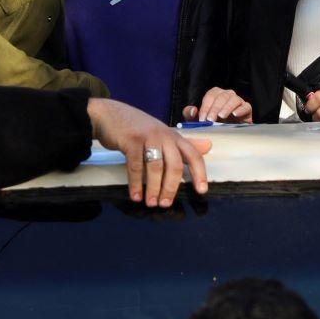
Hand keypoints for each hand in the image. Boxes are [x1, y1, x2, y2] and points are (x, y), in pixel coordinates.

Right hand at [85, 97, 210, 207]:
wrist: (111, 114)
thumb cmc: (139, 128)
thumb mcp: (163, 134)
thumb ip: (183, 144)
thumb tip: (208, 147)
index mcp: (175, 137)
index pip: (193, 155)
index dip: (199, 173)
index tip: (201, 191)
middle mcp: (165, 136)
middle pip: (175, 165)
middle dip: (171, 187)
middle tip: (165, 204)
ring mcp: (148, 137)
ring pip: (156, 167)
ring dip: (153, 188)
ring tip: (151, 203)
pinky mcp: (131, 140)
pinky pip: (135, 165)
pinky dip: (136, 183)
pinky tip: (136, 196)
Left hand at [184, 88, 250, 123]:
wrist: (227, 134)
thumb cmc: (211, 124)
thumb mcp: (197, 120)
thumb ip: (190, 114)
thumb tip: (193, 110)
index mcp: (215, 95)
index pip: (211, 95)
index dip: (206, 106)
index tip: (202, 118)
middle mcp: (227, 95)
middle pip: (222, 96)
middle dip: (215, 108)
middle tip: (211, 119)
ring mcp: (238, 102)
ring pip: (234, 99)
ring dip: (227, 107)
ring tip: (222, 116)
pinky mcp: (247, 110)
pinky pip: (246, 106)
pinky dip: (241, 109)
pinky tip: (235, 114)